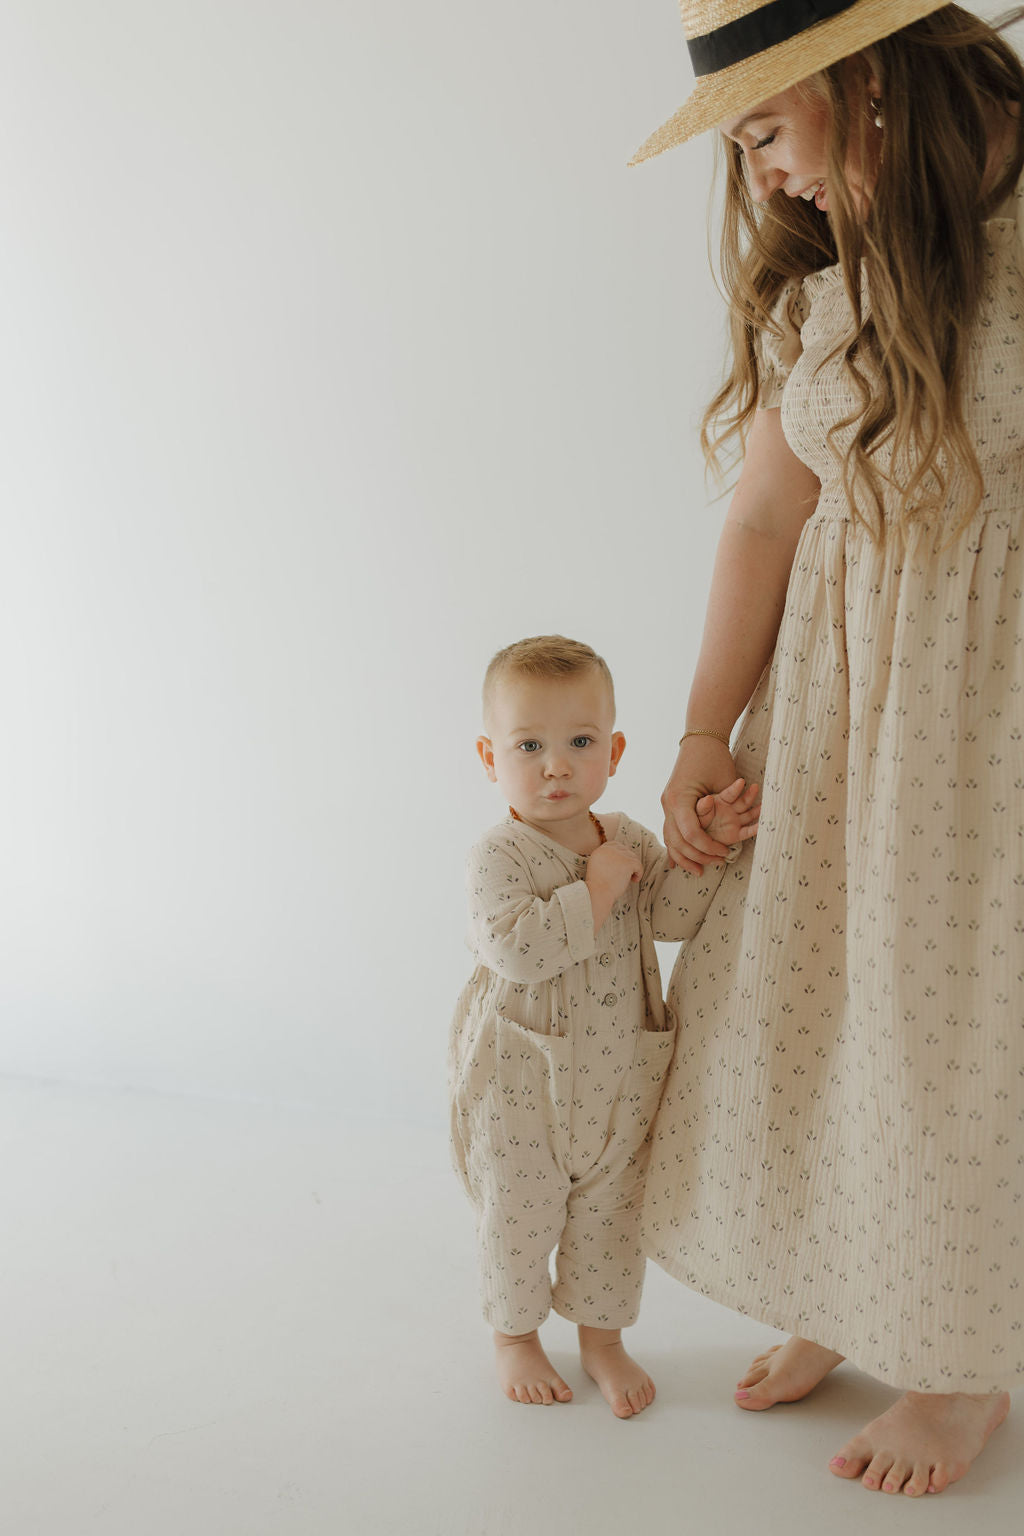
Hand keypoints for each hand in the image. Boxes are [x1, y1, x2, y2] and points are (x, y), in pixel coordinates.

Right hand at [586, 842, 642, 902]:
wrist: (599, 893)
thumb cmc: (598, 886)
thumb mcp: (598, 868)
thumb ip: (607, 860)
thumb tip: (622, 860)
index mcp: (600, 851)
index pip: (614, 844)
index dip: (621, 854)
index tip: (622, 864)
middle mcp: (608, 850)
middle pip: (625, 850)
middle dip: (628, 862)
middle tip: (627, 874)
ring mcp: (618, 855)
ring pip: (633, 858)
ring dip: (633, 868)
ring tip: (630, 879)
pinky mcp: (627, 862)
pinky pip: (638, 865)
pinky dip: (639, 873)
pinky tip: (634, 880)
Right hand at [662, 736, 739, 874]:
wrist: (701, 739)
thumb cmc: (716, 759)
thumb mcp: (724, 785)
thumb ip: (722, 812)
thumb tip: (728, 835)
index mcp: (679, 799)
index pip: (690, 834)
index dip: (707, 848)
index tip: (724, 853)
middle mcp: (668, 803)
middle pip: (677, 841)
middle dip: (696, 857)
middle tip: (717, 864)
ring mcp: (666, 804)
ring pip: (669, 839)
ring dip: (683, 857)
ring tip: (698, 870)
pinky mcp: (670, 804)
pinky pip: (670, 831)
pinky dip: (676, 847)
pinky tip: (680, 862)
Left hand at [695, 776, 759, 844]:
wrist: (697, 836)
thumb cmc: (696, 820)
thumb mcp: (697, 812)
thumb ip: (702, 806)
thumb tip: (708, 798)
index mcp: (722, 801)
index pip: (730, 793)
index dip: (736, 788)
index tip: (741, 781)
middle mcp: (731, 809)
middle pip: (744, 802)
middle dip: (750, 795)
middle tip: (756, 787)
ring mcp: (735, 821)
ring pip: (750, 814)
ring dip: (758, 810)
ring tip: (768, 805)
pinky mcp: (736, 834)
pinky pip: (747, 831)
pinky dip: (756, 829)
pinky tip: (763, 825)